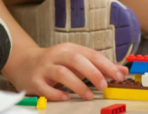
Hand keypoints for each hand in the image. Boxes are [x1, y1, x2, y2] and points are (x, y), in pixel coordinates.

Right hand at [5, 44, 127, 101]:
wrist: (25, 63)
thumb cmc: (56, 63)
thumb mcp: (76, 61)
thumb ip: (99, 66)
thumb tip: (122, 71)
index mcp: (69, 49)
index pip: (90, 54)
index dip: (105, 65)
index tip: (118, 77)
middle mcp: (57, 55)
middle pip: (75, 59)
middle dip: (92, 72)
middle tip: (104, 85)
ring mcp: (45, 67)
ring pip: (61, 72)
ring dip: (77, 84)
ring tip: (88, 96)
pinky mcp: (35, 80)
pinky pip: (45, 87)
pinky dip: (56, 93)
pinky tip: (65, 98)